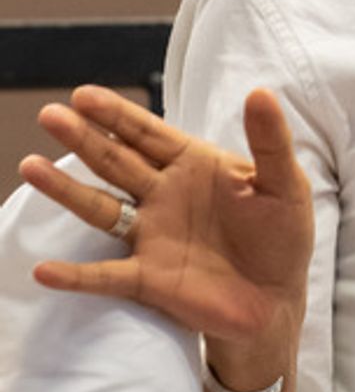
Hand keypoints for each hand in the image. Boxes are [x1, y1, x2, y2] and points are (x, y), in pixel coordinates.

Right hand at [18, 85, 313, 343]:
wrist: (277, 300)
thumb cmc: (282, 236)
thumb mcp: (286, 185)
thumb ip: (270, 142)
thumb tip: (261, 91)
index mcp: (193, 166)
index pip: (148, 133)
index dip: (117, 115)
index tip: (83, 95)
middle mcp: (163, 195)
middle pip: (115, 161)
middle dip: (83, 139)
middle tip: (49, 115)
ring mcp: (151, 237)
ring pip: (100, 208)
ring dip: (66, 189)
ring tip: (31, 166)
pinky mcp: (148, 279)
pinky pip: (104, 277)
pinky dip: (75, 275)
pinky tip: (44, 270)